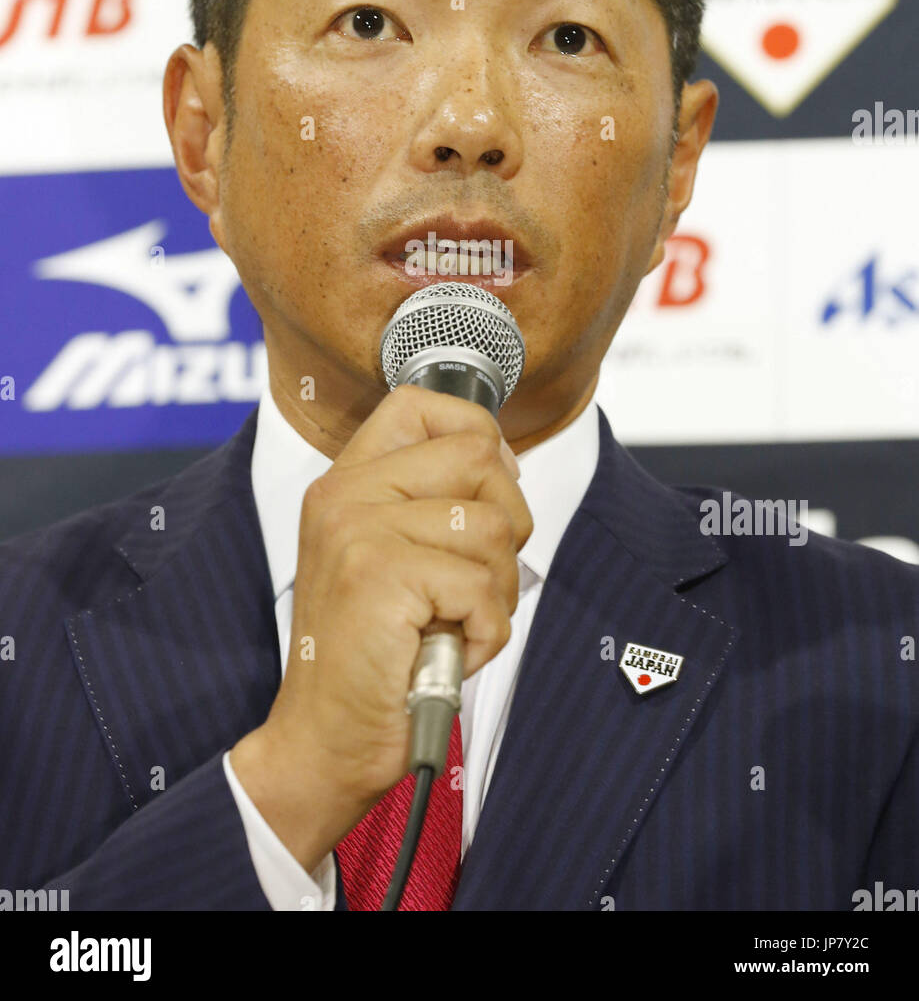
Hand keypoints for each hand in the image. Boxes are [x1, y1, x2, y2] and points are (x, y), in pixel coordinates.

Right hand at [229, 384, 531, 871]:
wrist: (326, 739)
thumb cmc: (375, 655)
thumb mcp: (392, 556)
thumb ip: (431, 500)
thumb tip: (504, 458)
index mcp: (346, 481)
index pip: (422, 405)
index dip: (476, 437)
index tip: (482, 494)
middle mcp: (344, 494)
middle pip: (479, 456)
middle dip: (504, 525)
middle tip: (470, 581)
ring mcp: (357, 531)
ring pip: (491, 526)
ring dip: (496, 590)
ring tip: (453, 622)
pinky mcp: (379, 575)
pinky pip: (483, 586)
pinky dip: (486, 632)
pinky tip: (448, 649)